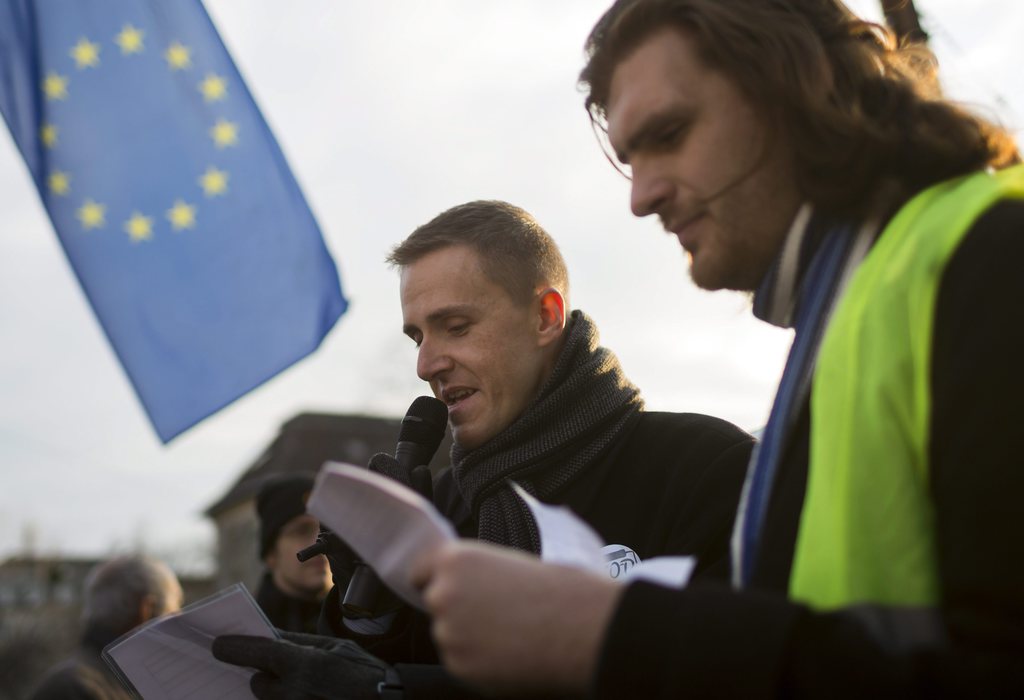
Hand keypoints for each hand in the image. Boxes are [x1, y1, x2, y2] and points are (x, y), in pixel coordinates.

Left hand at [212, 630, 388, 699]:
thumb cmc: (363, 672)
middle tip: (280, 667)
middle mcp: (292, 691)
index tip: (217, 645)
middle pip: (257, 681)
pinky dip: (285, 698)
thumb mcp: (334, 646)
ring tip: (302, 683)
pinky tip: (305, 691)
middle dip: (264, 673)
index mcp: (302, 665)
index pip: (256, 652)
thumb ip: (298, 641)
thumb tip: (270, 634)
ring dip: (275, 690)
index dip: (233, 648)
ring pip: (267, 698)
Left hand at [410, 541, 624, 695]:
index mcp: (456, 560)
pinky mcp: (460, 668)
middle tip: (496, 614)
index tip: (448, 588)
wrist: (584, 629)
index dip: (436, 580)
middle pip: (435, 605)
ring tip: (511, 633)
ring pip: (450, 637)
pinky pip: (463, 664)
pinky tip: (512, 653)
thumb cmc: (560, 591)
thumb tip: (467, 585)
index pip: (420, 571)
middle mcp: (444, 594)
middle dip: (458, 611)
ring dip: (470, 639)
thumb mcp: (511, 561)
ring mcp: (449, 634)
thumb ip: (477, 572)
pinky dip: (481, 663)